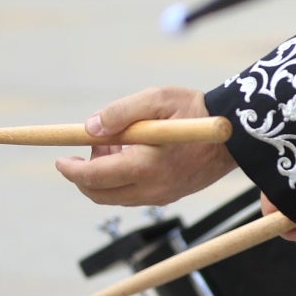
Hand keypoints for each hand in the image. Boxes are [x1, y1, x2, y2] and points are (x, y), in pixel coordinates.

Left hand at [55, 86, 236, 205]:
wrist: (235, 133)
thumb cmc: (195, 111)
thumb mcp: (156, 99)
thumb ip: (120, 112)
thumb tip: (89, 128)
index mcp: (145, 165)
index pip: (94, 177)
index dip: (71, 170)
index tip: (60, 158)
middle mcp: (152, 188)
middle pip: (100, 194)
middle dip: (84, 175)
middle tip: (88, 149)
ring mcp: (162, 196)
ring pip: (115, 197)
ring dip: (103, 176)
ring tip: (116, 144)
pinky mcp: (170, 197)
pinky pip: (133, 195)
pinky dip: (121, 180)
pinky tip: (132, 154)